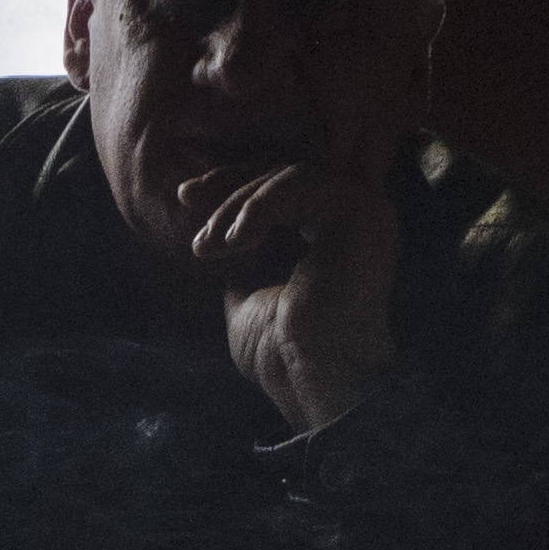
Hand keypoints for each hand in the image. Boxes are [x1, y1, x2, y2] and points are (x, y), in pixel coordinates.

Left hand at [209, 163, 404, 436]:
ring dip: (237, 205)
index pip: (282, 190)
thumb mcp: (246, 296)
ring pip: (288, 176)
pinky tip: (235, 241)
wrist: (313, 377)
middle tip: (185, 199)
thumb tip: (217, 239)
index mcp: (334, 233)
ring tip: (211, 243)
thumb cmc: (284, 352)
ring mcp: (364, 212)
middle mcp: (356, 217)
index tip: (184, 198)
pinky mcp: (360, 211)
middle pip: (284, 172)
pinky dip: (259, 207)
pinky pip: (300, 185)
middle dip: (227, 185)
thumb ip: (241, 263)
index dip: (231, 187)